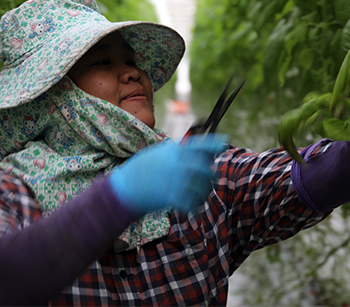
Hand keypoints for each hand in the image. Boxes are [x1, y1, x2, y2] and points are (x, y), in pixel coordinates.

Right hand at [109, 134, 228, 213]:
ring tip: (197, 192)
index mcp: (176, 151)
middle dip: (211, 175)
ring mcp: (177, 180)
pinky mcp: (174, 197)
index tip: (224, 143)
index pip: (201, 144)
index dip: (215, 144)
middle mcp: (179, 164)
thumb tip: (203, 154)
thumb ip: (181, 152)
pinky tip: (191, 205)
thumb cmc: (143, 169)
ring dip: (204, 192)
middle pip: (208, 170)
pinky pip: (194, 204)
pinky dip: (195, 206)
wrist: (126, 187)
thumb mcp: (162, 152)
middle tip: (209, 177)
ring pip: (204, 188)